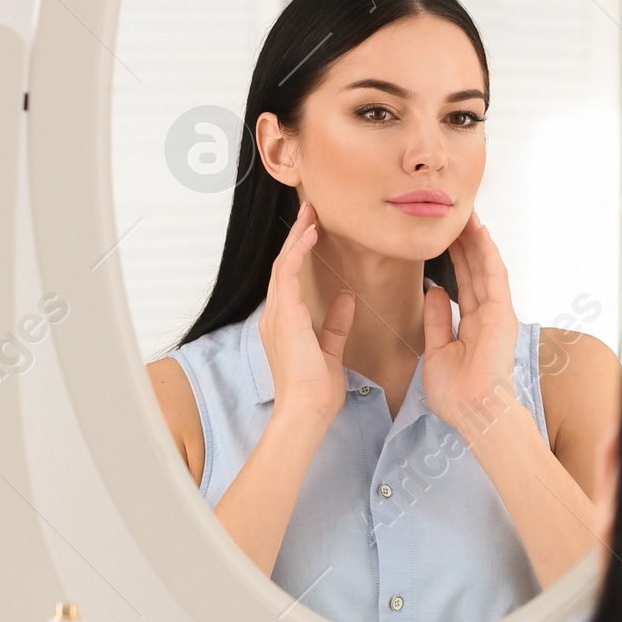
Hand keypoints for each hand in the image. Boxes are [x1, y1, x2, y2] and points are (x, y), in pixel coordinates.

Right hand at [259, 202, 354, 435]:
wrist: (305, 409)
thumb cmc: (315, 390)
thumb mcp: (330, 351)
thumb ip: (335, 324)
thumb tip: (346, 299)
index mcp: (283, 324)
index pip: (289, 280)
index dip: (299, 254)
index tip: (313, 233)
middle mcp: (275, 316)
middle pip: (283, 266)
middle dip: (296, 237)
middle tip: (311, 212)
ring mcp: (277, 314)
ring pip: (283, 263)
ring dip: (297, 237)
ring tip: (312, 216)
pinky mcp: (285, 314)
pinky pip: (288, 272)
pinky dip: (298, 251)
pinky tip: (311, 235)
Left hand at [421, 213, 519, 439]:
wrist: (472, 411)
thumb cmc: (456, 393)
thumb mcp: (436, 350)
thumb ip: (437, 319)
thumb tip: (434, 290)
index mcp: (473, 326)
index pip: (463, 284)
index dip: (454, 259)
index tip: (444, 236)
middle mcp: (487, 316)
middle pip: (474, 271)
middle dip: (464, 243)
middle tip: (453, 214)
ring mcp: (497, 313)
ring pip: (484, 268)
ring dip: (475, 240)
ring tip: (464, 213)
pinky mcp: (502, 314)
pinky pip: (494, 276)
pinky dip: (487, 253)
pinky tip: (479, 232)